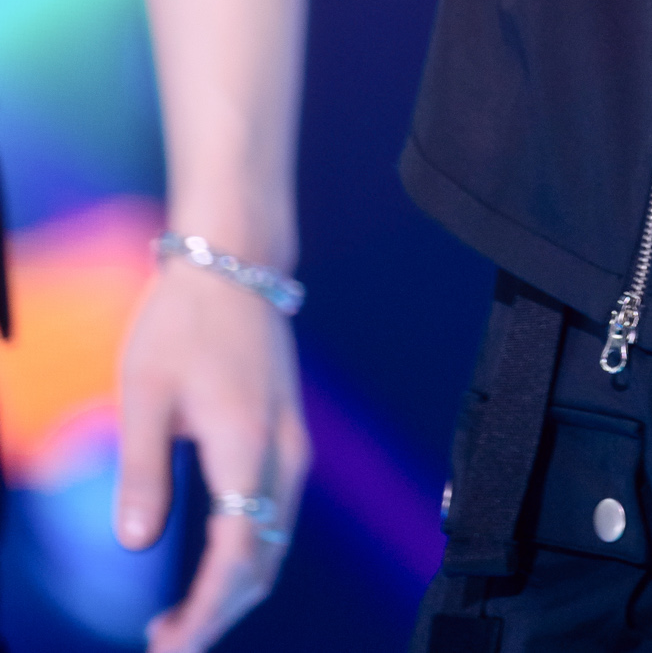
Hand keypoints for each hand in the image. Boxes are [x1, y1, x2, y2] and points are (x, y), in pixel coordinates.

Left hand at [116, 259, 309, 652]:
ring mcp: (293, 444)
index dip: (205, 613)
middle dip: (218, 614)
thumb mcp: (143, 392)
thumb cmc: (182, 321)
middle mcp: (283, 452)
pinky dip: (248, 556)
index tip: (168, 648)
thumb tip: (134, 545)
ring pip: (275, 543)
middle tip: (164, 644)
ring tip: (179, 619)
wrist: (237, 262)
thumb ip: (142, 471)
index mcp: (247, 445)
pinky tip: (210, 567)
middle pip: (263, 561)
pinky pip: (277, 516)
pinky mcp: (289, 437)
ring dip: (234, 590)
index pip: (235, 556)